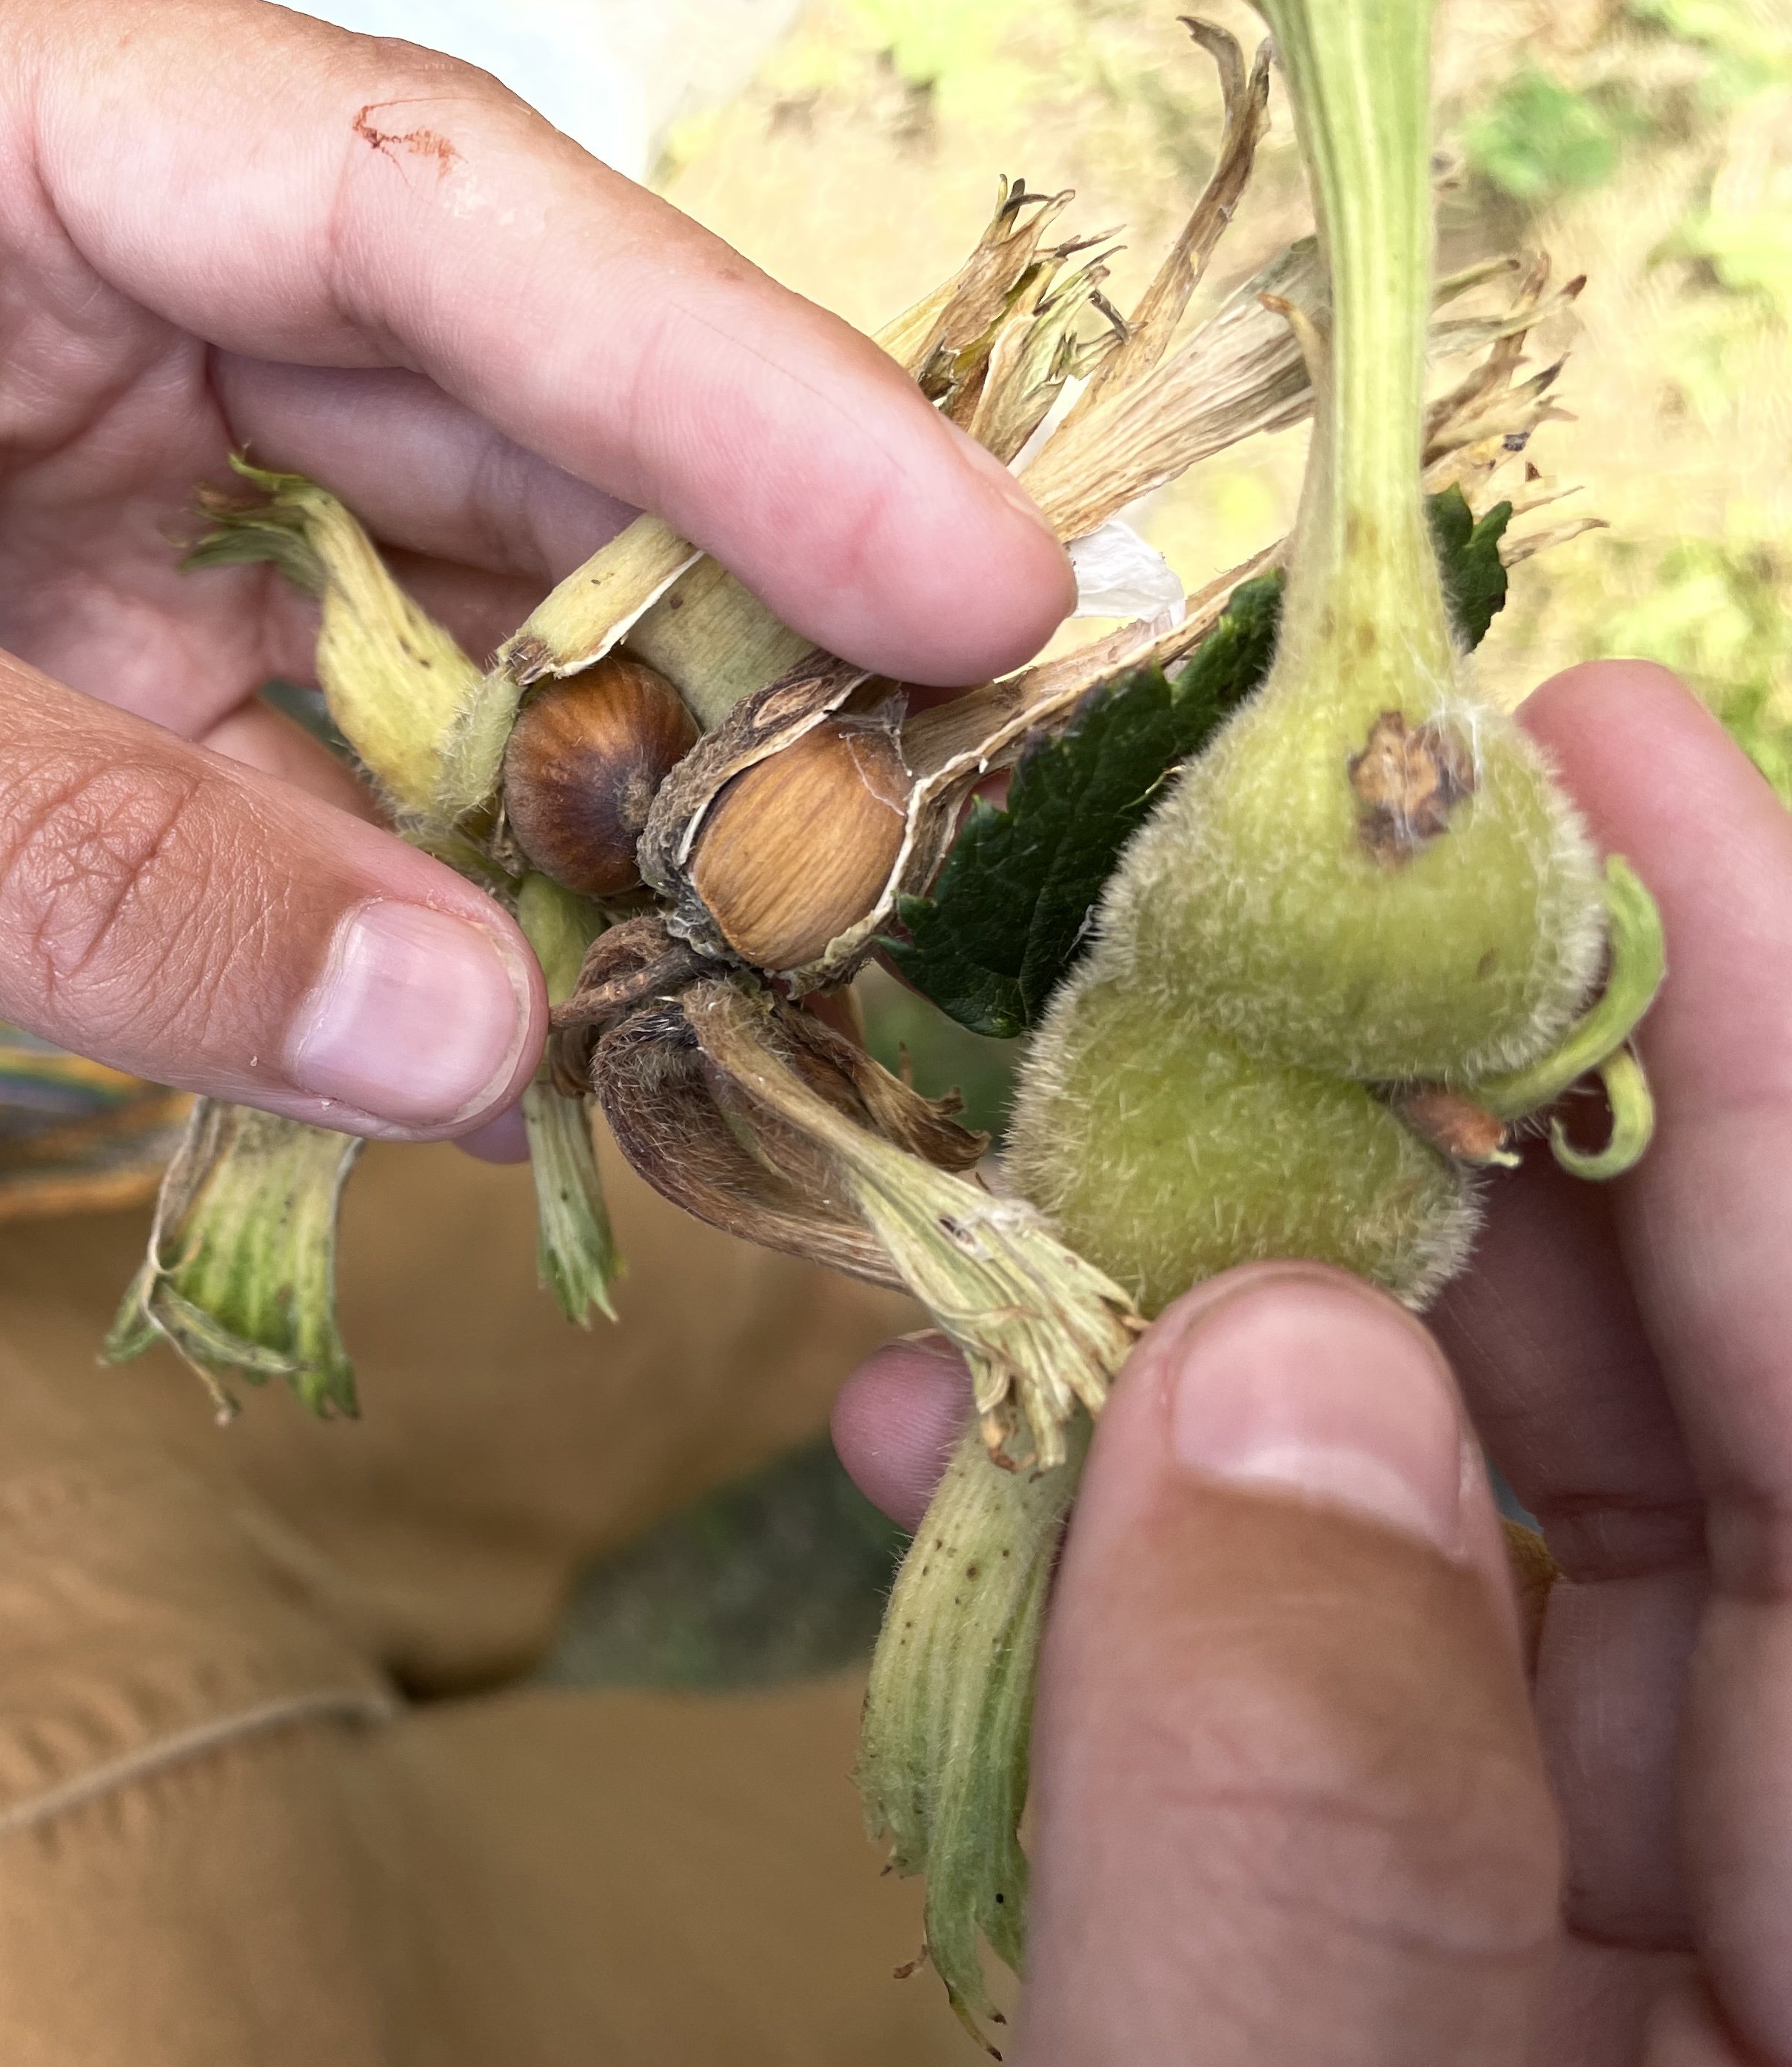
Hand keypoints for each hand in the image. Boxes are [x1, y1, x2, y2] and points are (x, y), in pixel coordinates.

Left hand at [0, 0, 1064, 1125]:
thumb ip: (52, 847)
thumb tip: (462, 1024)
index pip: (424, 214)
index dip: (720, 373)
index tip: (954, 557)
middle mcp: (86, 284)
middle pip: (486, 406)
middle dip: (713, 581)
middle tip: (943, 762)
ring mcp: (93, 498)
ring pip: (424, 616)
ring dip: (576, 779)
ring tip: (763, 931)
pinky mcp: (66, 689)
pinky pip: (301, 793)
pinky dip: (402, 906)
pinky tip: (512, 1012)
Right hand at [833, 661, 1791, 2061]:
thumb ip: (1296, 1829)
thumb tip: (1260, 1368)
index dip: (1761, 1045)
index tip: (1602, 744)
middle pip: (1687, 1433)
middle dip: (1427, 1164)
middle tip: (1212, 918)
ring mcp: (1634, 1962)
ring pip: (1474, 1558)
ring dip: (1230, 1348)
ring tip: (1026, 1170)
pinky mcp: (1445, 1998)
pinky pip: (1335, 1718)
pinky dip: (1150, 1571)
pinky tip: (972, 1447)